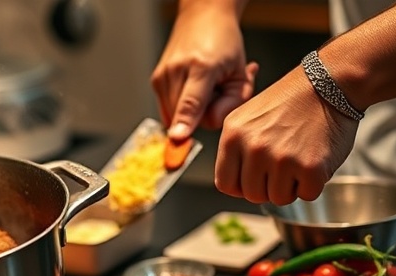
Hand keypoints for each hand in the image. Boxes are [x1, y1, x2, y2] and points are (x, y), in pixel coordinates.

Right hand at [150, 2, 257, 140]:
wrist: (202, 18)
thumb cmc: (226, 45)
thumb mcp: (240, 75)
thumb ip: (231, 104)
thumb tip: (209, 125)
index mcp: (203, 66)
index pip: (192, 103)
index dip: (185, 123)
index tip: (178, 137)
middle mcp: (176, 70)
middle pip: (187, 117)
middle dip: (204, 115)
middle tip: (216, 93)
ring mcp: (162, 75)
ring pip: (176, 117)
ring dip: (192, 112)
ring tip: (203, 88)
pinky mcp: (155, 80)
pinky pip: (169, 110)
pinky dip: (181, 106)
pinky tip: (191, 88)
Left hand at [214, 66, 359, 204]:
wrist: (329, 84)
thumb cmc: (290, 103)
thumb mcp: (247, 118)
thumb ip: (236, 149)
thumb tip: (233, 183)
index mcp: (233, 135)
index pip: (225, 184)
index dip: (241, 186)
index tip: (254, 178)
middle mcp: (254, 148)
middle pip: (252, 195)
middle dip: (268, 186)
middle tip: (283, 165)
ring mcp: (282, 159)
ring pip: (278, 199)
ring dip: (291, 186)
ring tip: (298, 158)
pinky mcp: (310, 168)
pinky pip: (306, 195)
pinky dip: (313, 183)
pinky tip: (314, 159)